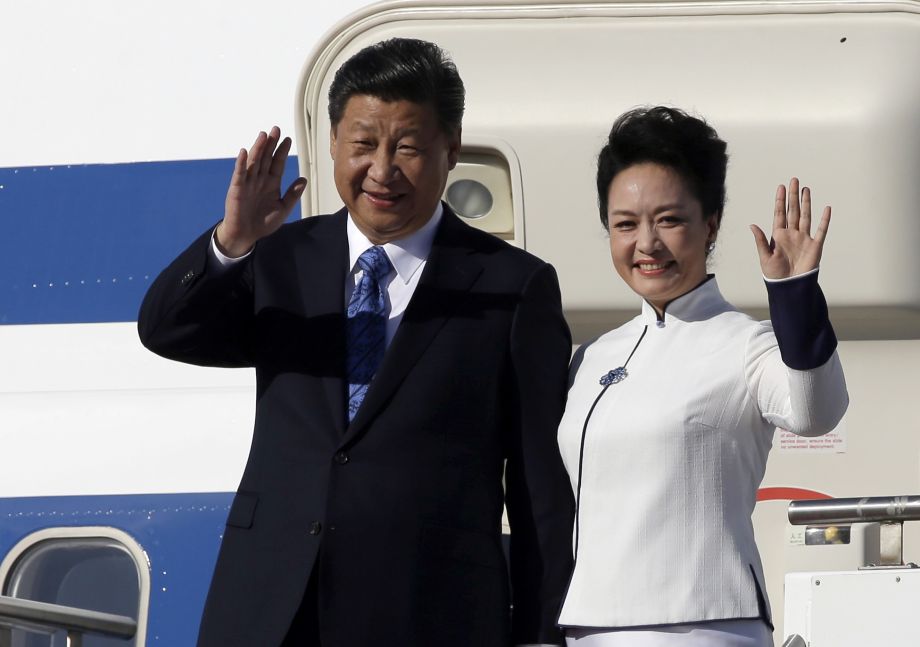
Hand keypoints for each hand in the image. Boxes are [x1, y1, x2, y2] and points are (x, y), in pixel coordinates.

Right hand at [216, 126, 306, 256]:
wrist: (246, 235)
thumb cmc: (263, 223)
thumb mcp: (283, 209)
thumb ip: (293, 195)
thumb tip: (304, 180)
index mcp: (271, 183)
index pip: (277, 163)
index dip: (282, 151)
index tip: (288, 139)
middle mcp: (259, 180)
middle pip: (266, 158)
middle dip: (271, 144)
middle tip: (276, 129)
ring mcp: (248, 183)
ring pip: (254, 162)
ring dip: (258, 148)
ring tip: (263, 135)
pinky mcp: (237, 189)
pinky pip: (239, 174)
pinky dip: (241, 163)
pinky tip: (244, 152)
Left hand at [750, 177, 830, 278]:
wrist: (789, 286)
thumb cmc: (774, 274)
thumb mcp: (765, 256)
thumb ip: (760, 240)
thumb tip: (752, 225)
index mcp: (778, 235)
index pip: (779, 214)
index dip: (780, 201)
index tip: (780, 187)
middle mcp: (792, 234)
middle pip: (793, 211)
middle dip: (793, 196)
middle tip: (793, 180)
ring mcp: (804, 238)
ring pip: (805, 216)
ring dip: (806, 203)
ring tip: (805, 189)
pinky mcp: (815, 246)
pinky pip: (821, 230)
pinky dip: (824, 220)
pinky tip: (826, 208)